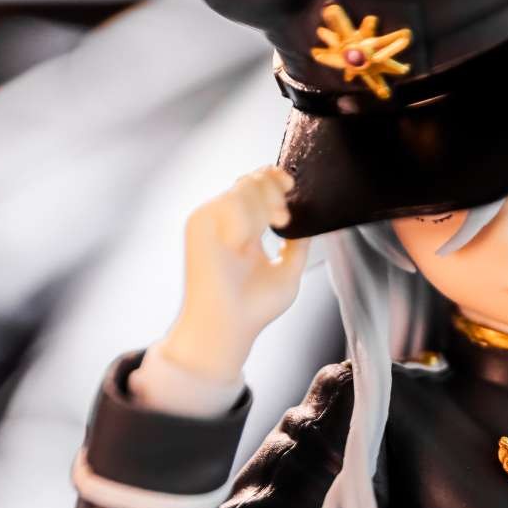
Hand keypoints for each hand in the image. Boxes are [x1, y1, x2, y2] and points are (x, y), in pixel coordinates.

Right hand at [161, 166, 309, 382]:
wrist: (228, 327)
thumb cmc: (253, 309)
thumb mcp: (287, 271)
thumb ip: (297, 245)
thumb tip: (308, 222)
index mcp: (245, 230)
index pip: (256, 189)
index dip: (274, 180)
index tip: (291, 185)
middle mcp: (227, 222)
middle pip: (250, 181)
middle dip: (273, 190)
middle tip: (283, 218)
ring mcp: (212, 221)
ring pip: (243, 187)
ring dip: (264, 205)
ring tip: (273, 227)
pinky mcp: (199, 223)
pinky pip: (230, 202)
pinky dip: (245, 219)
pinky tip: (244, 242)